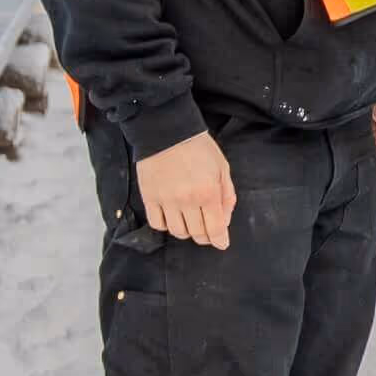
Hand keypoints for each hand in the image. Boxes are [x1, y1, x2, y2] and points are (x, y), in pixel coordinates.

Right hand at [135, 131, 236, 249]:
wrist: (167, 132)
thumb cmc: (199, 148)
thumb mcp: (222, 168)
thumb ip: (227, 196)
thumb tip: (225, 220)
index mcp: (208, 192)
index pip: (215, 227)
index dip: (220, 239)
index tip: (222, 243)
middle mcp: (187, 200)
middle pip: (196, 233)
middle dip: (205, 236)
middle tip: (208, 232)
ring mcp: (166, 200)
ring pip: (177, 231)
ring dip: (186, 231)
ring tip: (190, 221)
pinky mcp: (149, 198)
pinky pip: (157, 223)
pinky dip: (166, 225)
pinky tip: (172, 217)